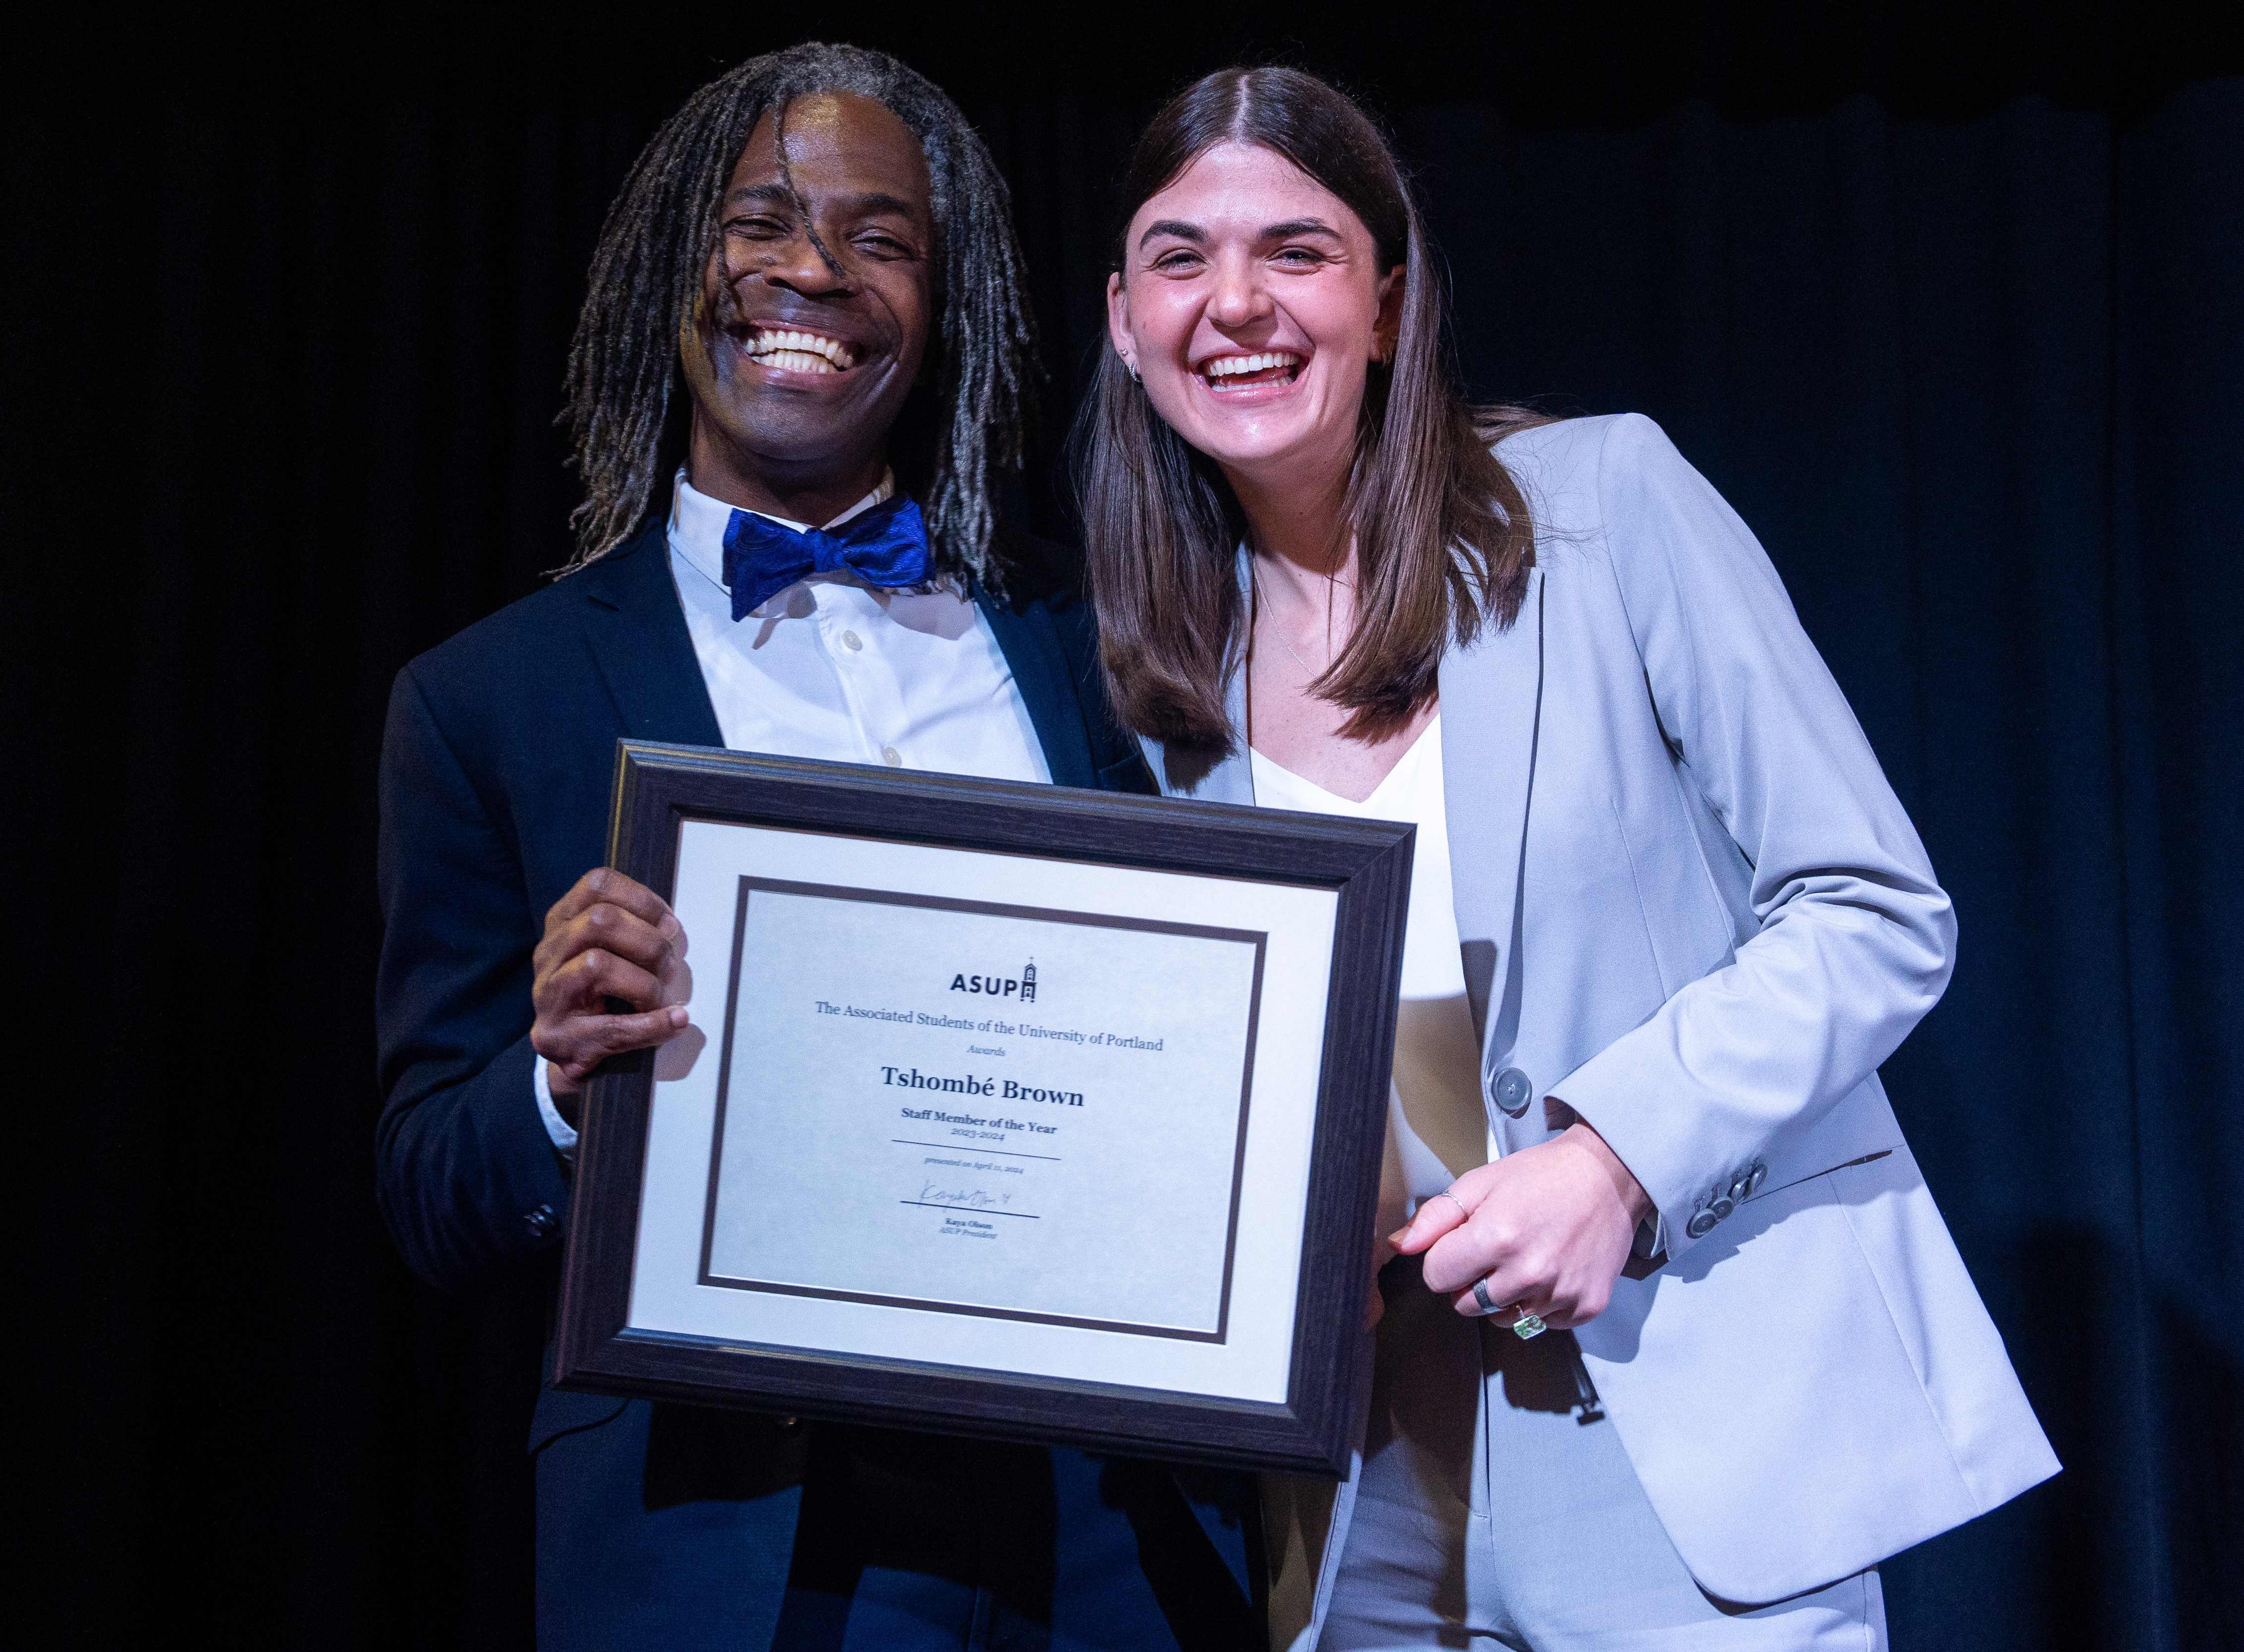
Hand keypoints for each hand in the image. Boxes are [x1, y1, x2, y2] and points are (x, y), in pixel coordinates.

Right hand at [532, 869, 689, 1118]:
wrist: (571, 1053)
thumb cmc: (605, 995)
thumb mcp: (614, 952)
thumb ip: (636, 931)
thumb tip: (671, 929)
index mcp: (562, 923)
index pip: (597, 885)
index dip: (641, 899)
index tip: (669, 925)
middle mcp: (547, 953)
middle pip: (599, 921)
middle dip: (649, 943)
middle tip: (670, 967)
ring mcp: (547, 995)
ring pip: (597, 965)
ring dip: (646, 985)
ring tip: (660, 999)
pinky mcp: (554, 1036)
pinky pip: (610, 1026)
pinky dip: (652, 1025)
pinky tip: (674, 1022)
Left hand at [1389, 1121, 1650, 1329]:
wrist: (1608, 1177)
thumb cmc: (1540, 1176)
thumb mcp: (1481, 1182)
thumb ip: (1436, 1217)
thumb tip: (1401, 1246)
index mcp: (1495, 1238)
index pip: (1437, 1277)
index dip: (1445, 1259)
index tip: (1464, 1242)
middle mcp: (1527, 1273)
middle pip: (1466, 1305)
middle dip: (1470, 1281)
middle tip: (1495, 1250)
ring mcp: (1559, 1294)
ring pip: (1502, 1319)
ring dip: (1503, 1296)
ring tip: (1524, 1259)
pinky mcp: (1586, 1307)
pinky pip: (1542, 1324)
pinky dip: (1540, 1304)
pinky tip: (1551, 1270)